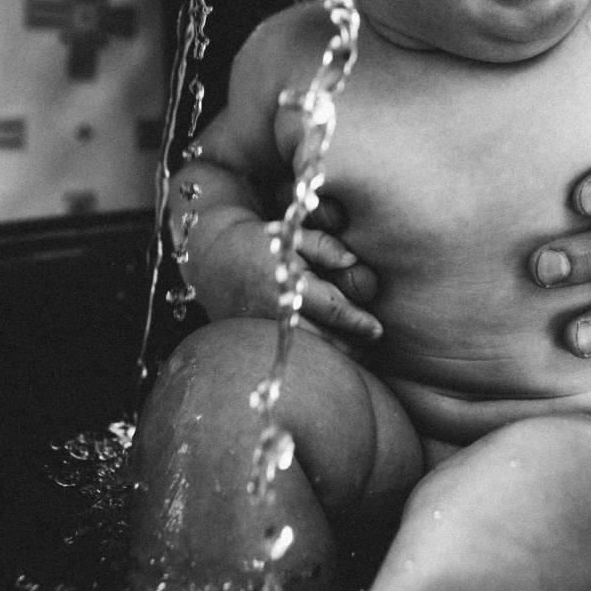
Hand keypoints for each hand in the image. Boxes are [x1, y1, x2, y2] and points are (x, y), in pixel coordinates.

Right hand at [185, 208, 381, 341]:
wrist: (213, 256)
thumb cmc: (261, 242)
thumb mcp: (293, 234)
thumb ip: (325, 246)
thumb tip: (353, 262)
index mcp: (285, 283)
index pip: (330, 309)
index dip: (357, 321)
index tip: (377, 330)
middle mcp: (273, 312)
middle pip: (321, 341)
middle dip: (350, 346)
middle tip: (371, 344)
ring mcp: (261, 331)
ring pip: (306, 354)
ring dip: (333, 355)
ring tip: (357, 351)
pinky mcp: (253, 340)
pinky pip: (288, 356)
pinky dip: (311, 357)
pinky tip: (328, 353)